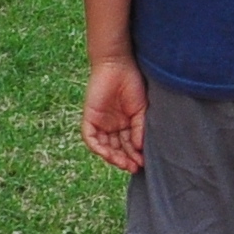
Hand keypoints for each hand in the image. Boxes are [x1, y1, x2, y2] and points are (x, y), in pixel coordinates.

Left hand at [81, 56, 147, 170]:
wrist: (118, 66)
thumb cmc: (133, 84)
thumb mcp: (141, 109)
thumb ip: (140, 128)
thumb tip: (140, 148)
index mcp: (125, 123)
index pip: (129, 145)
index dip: (135, 155)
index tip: (143, 163)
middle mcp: (112, 126)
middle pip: (117, 148)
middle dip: (125, 159)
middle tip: (134, 167)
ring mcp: (100, 123)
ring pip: (104, 146)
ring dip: (113, 157)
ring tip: (124, 164)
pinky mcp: (90, 119)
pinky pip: (91, 139)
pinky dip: (98, 148)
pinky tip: (108, 154)